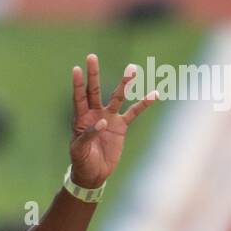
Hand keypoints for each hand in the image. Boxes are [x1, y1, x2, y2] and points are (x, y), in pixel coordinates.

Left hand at [69, 54, 156, 188]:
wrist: (93, 174)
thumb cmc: (82, 162)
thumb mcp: (80, 151)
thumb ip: (88, 135)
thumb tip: (102, 122)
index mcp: (81, 118)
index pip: (79, 98)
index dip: (78, 84)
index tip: (77, 69)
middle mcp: (95, 113)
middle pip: (95, 90)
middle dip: (94, 74)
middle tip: (92, 57)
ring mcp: (109, 117)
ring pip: (117, 97)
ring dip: (124, 83)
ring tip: (132, 69)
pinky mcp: (121, 126)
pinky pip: (134, 113)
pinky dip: (143, 104)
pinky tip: (154, 94)